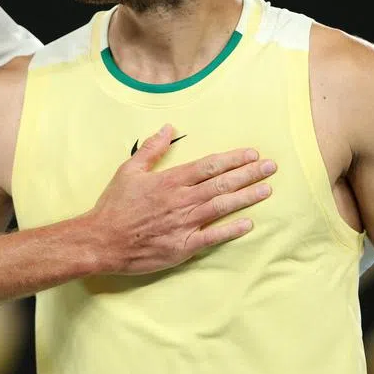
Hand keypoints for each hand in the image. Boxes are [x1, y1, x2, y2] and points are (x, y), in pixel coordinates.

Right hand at [88, 125, 275, 274]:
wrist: (102, 241)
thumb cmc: (114, 205)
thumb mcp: (129, 170)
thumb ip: (152, 148)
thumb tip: (168, 127)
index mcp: (170, 180)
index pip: (209, 165)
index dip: (233, 159)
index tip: (252, 154)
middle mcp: (181, 200)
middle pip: (221, 183)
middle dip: (249, 174)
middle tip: (271, 167)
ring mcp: (184, 224)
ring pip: (222, 207)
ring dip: (246, 197)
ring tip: (267, 190)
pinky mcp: (183, 247)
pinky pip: (213, 237)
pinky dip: (231, 230)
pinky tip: (248, 223)